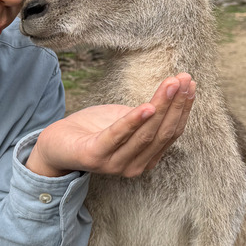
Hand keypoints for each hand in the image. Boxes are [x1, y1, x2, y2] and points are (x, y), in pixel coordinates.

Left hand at [27, 74, 195, 177]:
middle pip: (162, 132)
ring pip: (145, 134)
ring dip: (161, 106)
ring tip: (171, 84)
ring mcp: (115, 164)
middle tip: (184, 80)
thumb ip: (146, 115)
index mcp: (145, 158)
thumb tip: (173, 91)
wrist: (56, 144)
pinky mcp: (95, 157)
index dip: (183, 108)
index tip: (190, 83)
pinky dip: (133, 121)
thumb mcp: (124, 119)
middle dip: (176, 104)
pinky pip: (117, 136)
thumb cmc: (92, 130)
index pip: (171, 132)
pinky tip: (147, 106)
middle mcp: (134, 165)